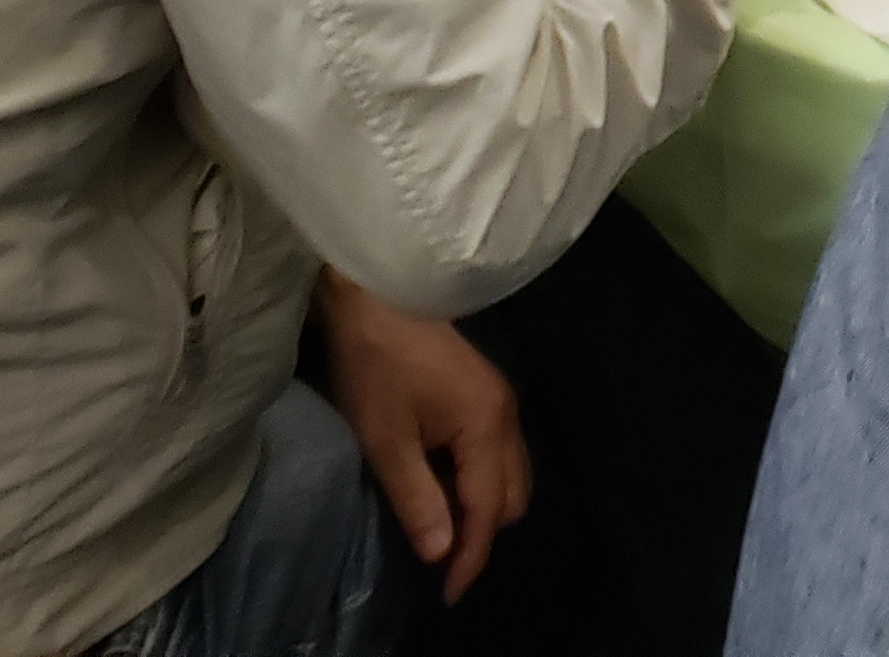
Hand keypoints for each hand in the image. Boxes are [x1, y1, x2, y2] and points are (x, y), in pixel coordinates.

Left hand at [317, 275, 528, 604]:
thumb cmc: (377, 366)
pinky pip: (499, 454)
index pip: (489, 510)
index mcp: (488, 426)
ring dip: (483, 507)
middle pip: (513, 495)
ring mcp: (501, 401)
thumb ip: (418, 498)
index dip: (471, 557)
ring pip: (511, 474)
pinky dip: (480, 481)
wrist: (375, 295)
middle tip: (439, 558)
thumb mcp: (386, 439)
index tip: (447, 594)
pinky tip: (444, 485)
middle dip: (483, 533)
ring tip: (442, 527)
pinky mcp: (486, 393)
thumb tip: (442, 552)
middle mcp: (507, 416)